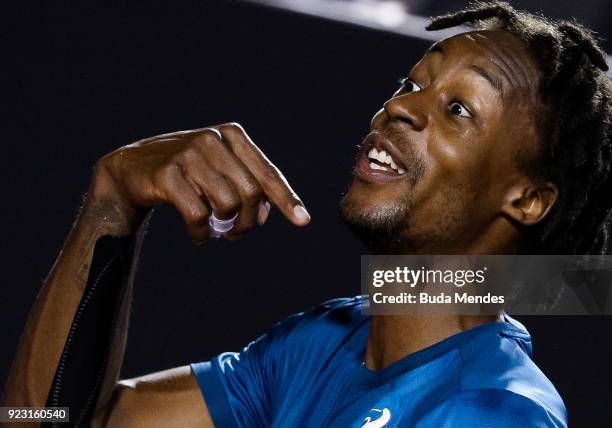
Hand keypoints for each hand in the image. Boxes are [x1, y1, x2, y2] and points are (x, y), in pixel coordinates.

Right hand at [91, 123, 309, 241]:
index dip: (286, 199)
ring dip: (225, 228)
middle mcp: (213, 139)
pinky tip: (198, 234)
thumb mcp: (219, 170)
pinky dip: (201, 233)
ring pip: (227, 206)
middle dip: (249, 223)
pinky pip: (198, 216)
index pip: (267, 173)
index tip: (303, 221)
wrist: (131, 171)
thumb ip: (247, 184)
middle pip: (251, 194)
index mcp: (232, 135)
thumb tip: (270, 213)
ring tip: (215, 231)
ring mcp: (189, 154)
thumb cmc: (185, 174)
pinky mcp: (168, 173)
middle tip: (237, 234)